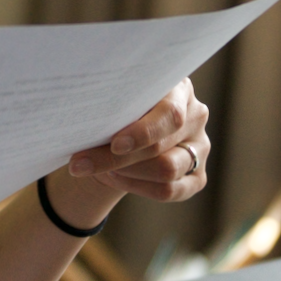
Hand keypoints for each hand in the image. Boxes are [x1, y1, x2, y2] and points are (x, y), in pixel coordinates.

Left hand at [46, 78, 210, 225]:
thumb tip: (87, 124)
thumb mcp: (114, 103)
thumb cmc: (117, 111)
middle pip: (160, 147)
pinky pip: (169, 191)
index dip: (142, 132)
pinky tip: (116, 178)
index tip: (114, 144)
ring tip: (101, 166)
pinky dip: (137, 187)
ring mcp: (200, 147)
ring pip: (167, 171)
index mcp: (178, 88)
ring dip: (126, 173)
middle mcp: (196, 116)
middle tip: (80, 163)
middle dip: (115, 158)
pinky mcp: (198, 176)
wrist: (120, 135)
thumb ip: (112, 107)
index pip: (169, 114)